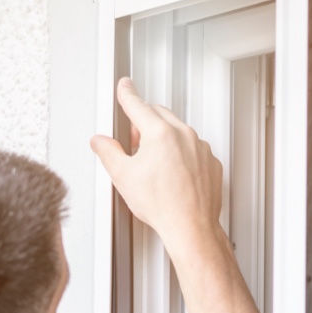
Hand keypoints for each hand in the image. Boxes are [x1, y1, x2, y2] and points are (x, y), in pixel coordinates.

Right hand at [90, 77, 222, 248]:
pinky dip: (182, 153)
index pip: (137, 105)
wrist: (191, 226)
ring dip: (163, 138)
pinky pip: (194, 148)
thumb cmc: (163, 205)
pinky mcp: (211, 162)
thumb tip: (101, 142)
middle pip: (159, 114)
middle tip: (134, 141)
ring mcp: (200, 148)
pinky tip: (173, 173)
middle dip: (144, 122)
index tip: (125, 86)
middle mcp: (184, 135)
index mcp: (160, 133)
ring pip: (178, 130)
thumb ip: (108, 152)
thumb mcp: (123, 176)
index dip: (127, 94)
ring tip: (153, 163)